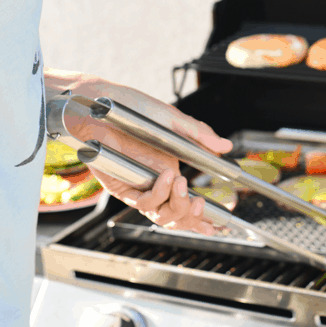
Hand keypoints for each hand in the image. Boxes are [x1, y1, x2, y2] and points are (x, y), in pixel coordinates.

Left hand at [44, 70, 232, 233]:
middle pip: (177, 216)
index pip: (188, 202)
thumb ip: (198, 134)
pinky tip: (168, 178)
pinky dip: (159, 194)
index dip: (202, 216)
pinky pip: (143, 202)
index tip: (219, 222)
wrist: (101, 104)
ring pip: (161, 216)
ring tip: (185, 190)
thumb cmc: (132, 109)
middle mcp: (155, 183)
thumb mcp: (172, 119)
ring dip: (178, 208)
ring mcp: (140, 187)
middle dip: (192, 217)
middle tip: (201, 204)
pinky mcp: (122, 187)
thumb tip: (224, 146)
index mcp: (170, 170)